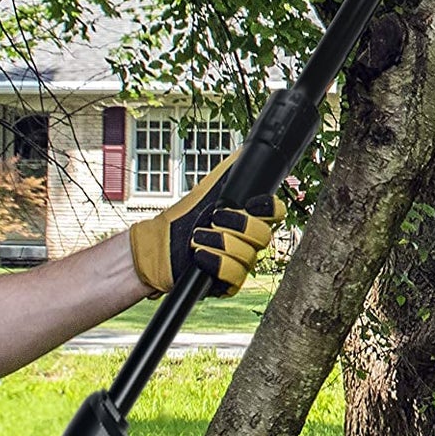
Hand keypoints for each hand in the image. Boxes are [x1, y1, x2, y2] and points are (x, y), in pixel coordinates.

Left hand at [129, 154, 286, 296]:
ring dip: (219, 244)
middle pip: (264, 235)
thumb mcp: (206, 191)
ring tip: (199, 238)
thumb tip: (243, 151)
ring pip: (248, 256)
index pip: (275, 213)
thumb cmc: (183, 218)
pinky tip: (201, 256)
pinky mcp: (228, 284)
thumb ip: (227, 172)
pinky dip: (216, 263)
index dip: (269, 209)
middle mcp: (248, 242)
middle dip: (236, 225)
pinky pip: (234, 276)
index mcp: (249, 218)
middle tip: (213, 219)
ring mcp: (240, 263)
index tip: (251, 204)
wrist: (159, 246)